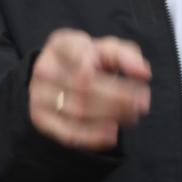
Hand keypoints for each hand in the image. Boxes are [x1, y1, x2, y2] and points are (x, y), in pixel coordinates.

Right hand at [29, 28, 152, 151]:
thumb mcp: (105, 49)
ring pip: (78, 110)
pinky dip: (92, 137)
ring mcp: (39, 95)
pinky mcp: (40, 118)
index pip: (82, 53)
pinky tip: (112, 136)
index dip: (109, 66)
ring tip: (132, 117)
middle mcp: (44, 68)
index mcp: (61, 44)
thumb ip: (126, 55)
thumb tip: (143, 73)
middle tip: (143, 103)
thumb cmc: (88, 60)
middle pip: (84, 85)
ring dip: (110, 116)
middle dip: (119, 97)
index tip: (140, 79)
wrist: (56, 78)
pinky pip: (67, 133)